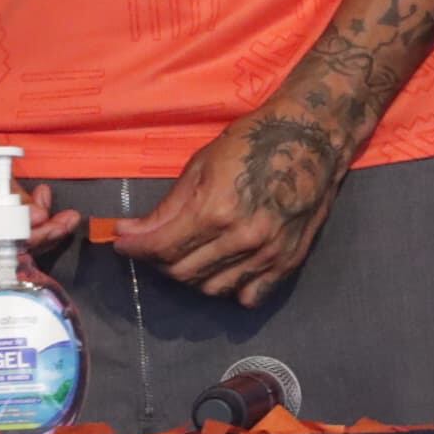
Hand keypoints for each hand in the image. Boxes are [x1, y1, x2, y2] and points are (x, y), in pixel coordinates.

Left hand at [98, 106, 346, 308]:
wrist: (311, 138)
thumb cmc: (252, 142)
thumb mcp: (202, 164)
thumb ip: (169, 206)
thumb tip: (133, 231)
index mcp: (216, 210)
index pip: (162, 247)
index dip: (135, 248)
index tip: (122, 244)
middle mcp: (241, 239)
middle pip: (184, 272)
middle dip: (159, 262)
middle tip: (153, 245)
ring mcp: (267, 255)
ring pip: (213, 289)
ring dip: (190, 277)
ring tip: (185, 254)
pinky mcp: (288, 262)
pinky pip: (250, 295)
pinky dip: (230, 289)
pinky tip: (222, 269)